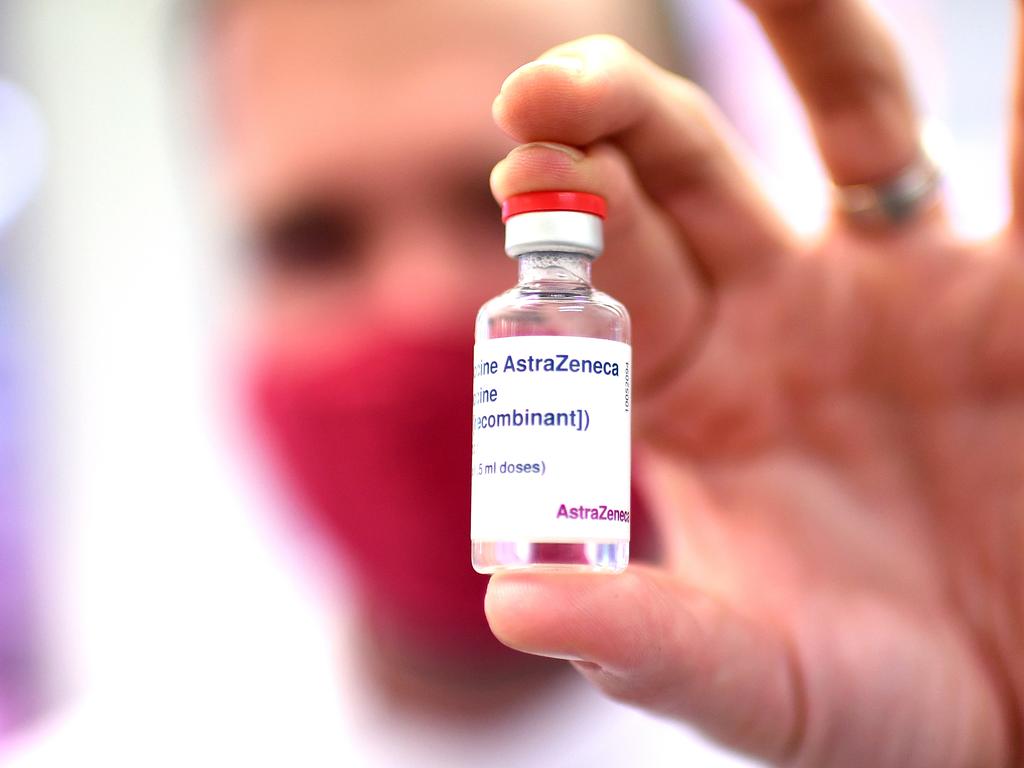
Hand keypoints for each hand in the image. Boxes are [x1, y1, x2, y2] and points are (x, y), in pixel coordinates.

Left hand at [483, 5, 1023, 766]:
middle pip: (687, 181)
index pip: (605, 288)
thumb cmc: (874, 710)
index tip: (515, 170)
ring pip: (848, 125)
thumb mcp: (754, 682)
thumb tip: (516, 607)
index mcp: (688, 396)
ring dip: (808, 37)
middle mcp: (778, 314)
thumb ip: (649, 643)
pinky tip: (1011, 9)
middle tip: (553, 83)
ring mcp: (895, 285)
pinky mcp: (1013, 290)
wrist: (1010, 713)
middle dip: (623, 123)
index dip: (563, 230)